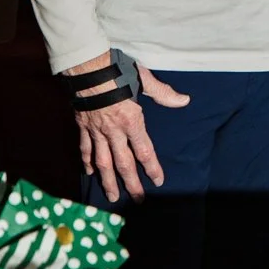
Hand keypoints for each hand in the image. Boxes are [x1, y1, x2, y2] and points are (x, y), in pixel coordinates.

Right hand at [71, 58, 190, 203]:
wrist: (87, 68)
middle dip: (131, 183)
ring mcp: (97, 131)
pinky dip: (87, 161)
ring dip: (108, 180)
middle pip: (123, 163)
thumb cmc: (118, 71)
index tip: (158, 181)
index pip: (144, 150)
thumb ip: (163, 94)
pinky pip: (85, 148)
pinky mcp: (83, 126)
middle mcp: (114, 131)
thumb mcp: (144, 80)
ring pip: (103, 161)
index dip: (152, 168)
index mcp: (132, 121)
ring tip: (112, 196)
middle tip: (138, 200)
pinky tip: (89, 172)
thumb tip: (184, 100)